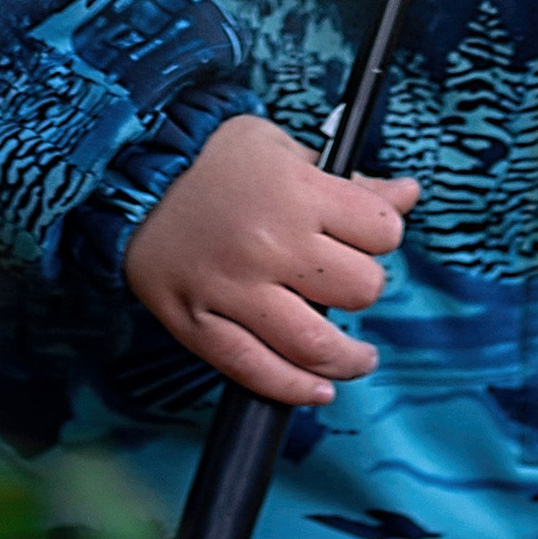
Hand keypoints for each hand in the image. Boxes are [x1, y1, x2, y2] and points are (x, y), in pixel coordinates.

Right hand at [123, 113, 418, 408]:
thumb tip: (408, 193)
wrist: (129, 174)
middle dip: (364, 288)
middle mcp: (269, 244)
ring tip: (357, 357)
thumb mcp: (284, 149)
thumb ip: (348, 180)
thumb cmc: (211, 159)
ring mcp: (232, 289)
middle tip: (348, 283)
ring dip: (349, 359)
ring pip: (316, 344)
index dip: (383, 235)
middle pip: (360, 289)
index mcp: (296, 192)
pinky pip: (255, 370)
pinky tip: (317, 388)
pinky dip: (294, 389)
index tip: (369, 238)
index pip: (382, 230)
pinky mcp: (198, 324)